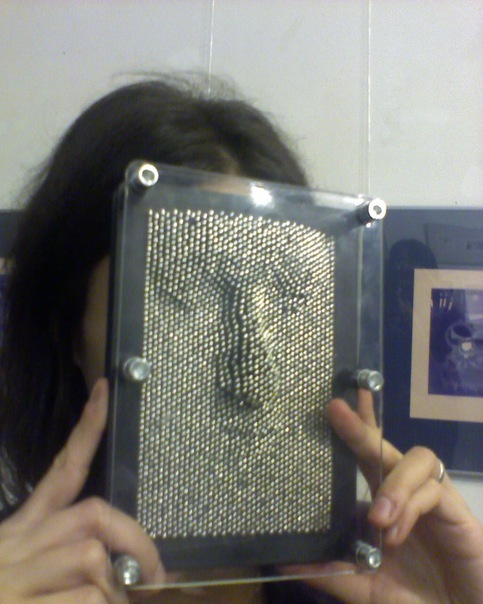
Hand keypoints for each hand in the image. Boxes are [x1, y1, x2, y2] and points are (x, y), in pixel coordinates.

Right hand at [0, 379, 163, 603]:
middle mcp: (16, 546)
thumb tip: (121, 567)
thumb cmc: (4, 597)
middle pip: (91, 513)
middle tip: (157, 572)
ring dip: (115, 591)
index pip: (62, 470)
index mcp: (20, 531)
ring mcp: (13, 578)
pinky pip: (84, 598)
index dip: (87, 430)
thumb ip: (67, 563)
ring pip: (90, 556)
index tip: (105, 390)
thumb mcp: (25, 578)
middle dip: (135, 538)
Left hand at [293, 390, 482, 603]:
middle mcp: (406, 489)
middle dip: (361, 427)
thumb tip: (286, 562)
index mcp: (382, 499)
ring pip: (417, 459)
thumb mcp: (367, 587)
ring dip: (393, 484)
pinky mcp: (456, 509)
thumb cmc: (416, 595)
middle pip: (384, 446)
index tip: (331, 401)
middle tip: (335, 410)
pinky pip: (433, 491)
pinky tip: (397, 532)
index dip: (353, 425)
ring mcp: (433, 495)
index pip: (365, 454)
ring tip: (378, 519)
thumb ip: (333, 574)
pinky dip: (411, 506)